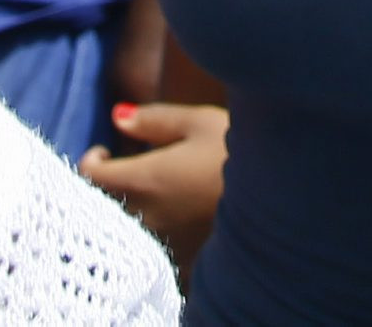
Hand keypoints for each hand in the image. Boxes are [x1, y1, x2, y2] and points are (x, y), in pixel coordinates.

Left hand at [81, 103, 228, 267]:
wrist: (281, 199)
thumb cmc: (239, 151)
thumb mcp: (200, 123)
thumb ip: (154, 119)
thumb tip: (117, 116)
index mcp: (143, 178)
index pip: (90, 176)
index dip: (91, 161)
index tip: (105, 152)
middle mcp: (144, 214)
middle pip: (98, 205)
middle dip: (100, 187)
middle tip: (117, 171)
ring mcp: (162, 239)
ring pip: (121, 227)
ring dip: (120, 209)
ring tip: (140, 193)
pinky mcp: (181, 255)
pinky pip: (147, 243)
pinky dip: (143, 229)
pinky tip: (164, 215)